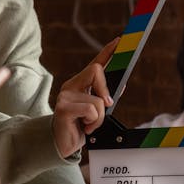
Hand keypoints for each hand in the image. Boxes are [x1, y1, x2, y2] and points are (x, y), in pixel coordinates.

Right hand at [52, 38, 116, 156]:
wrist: (63, 143)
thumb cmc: (80, 126)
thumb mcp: (97, 111)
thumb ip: (105, 97)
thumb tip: (121, 86)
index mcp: (80, 83)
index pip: (95, 63)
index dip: (108, 51)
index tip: (120, 40)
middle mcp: (71, 85)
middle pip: (96, 71)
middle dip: (106, 91)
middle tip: (107, 106)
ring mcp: (65, 95)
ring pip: (98, 100)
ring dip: (100, 118)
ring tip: (89, 124)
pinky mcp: (63, 108)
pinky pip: (91, 111)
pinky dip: (94, 122)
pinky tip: (85, 128)